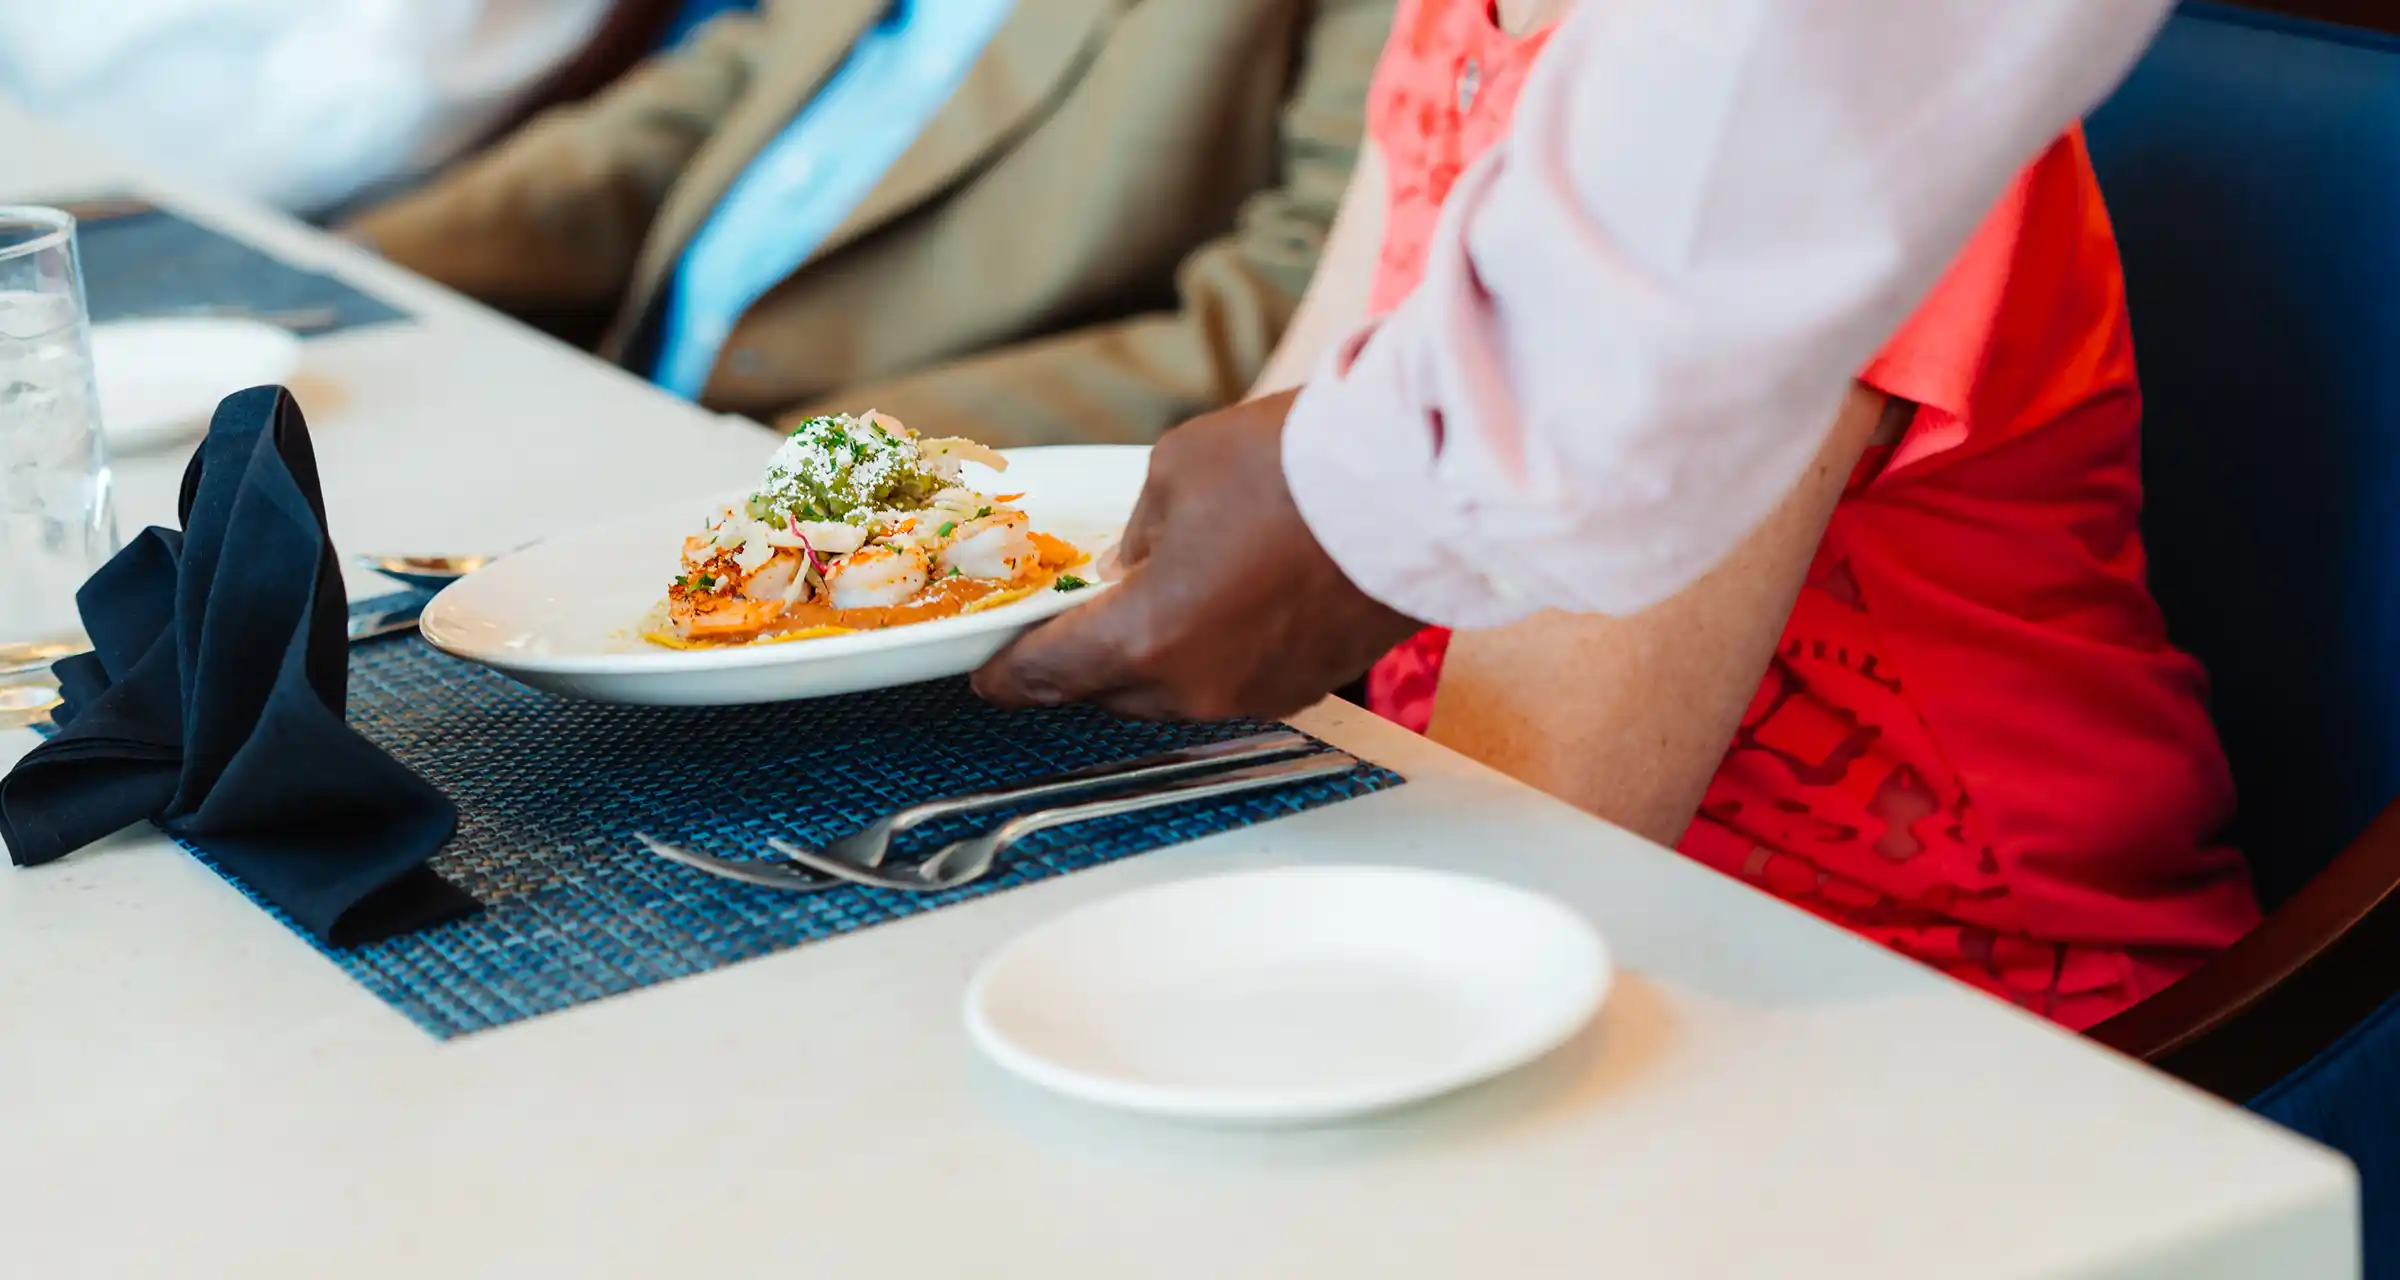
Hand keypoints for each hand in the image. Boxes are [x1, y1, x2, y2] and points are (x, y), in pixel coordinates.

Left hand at [973, 390, 1422, 719]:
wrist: (1417, 483)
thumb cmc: (1300, 468)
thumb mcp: (1178, 470)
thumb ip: (1135, 533)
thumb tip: (1126, 566)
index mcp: (1145, 636)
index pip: (1048, 674)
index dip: (1007, 671)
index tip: (989, 669)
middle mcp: (1196, 684)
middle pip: (1109, 691)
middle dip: (1082, 659)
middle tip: (1070, 622)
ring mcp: (1258, 692)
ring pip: (1174, 692)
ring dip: (1153, 655)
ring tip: (1155, 600)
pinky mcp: (1308, 683)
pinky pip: (1233, 680)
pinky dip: (1213, 651)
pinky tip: (1224, 602)